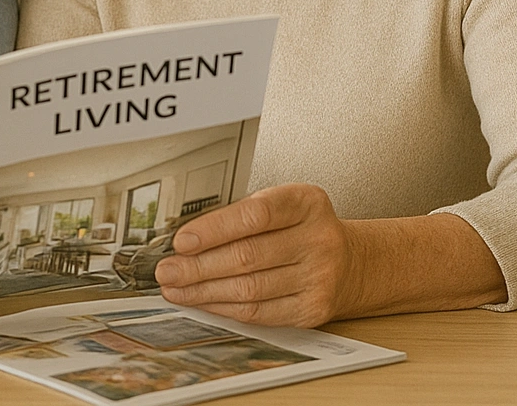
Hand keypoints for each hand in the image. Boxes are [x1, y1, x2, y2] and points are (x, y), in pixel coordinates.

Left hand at [153, 183, 355, 327]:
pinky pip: (259, 313)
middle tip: (166, 271)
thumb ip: (241, 214)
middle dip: (198, 266)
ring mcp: (320, 277)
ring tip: (176, 288)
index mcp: (307, 203)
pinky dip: (224, 308)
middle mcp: (318, 239)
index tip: (181, 241)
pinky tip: (203, 302)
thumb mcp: (282, 206)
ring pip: (249, 289)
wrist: (349, 263)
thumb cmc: (301, 229)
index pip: (255, 215)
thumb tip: (185, 237)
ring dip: (204, 291)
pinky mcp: (313, 310)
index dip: (214, 229)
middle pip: (247, 256)